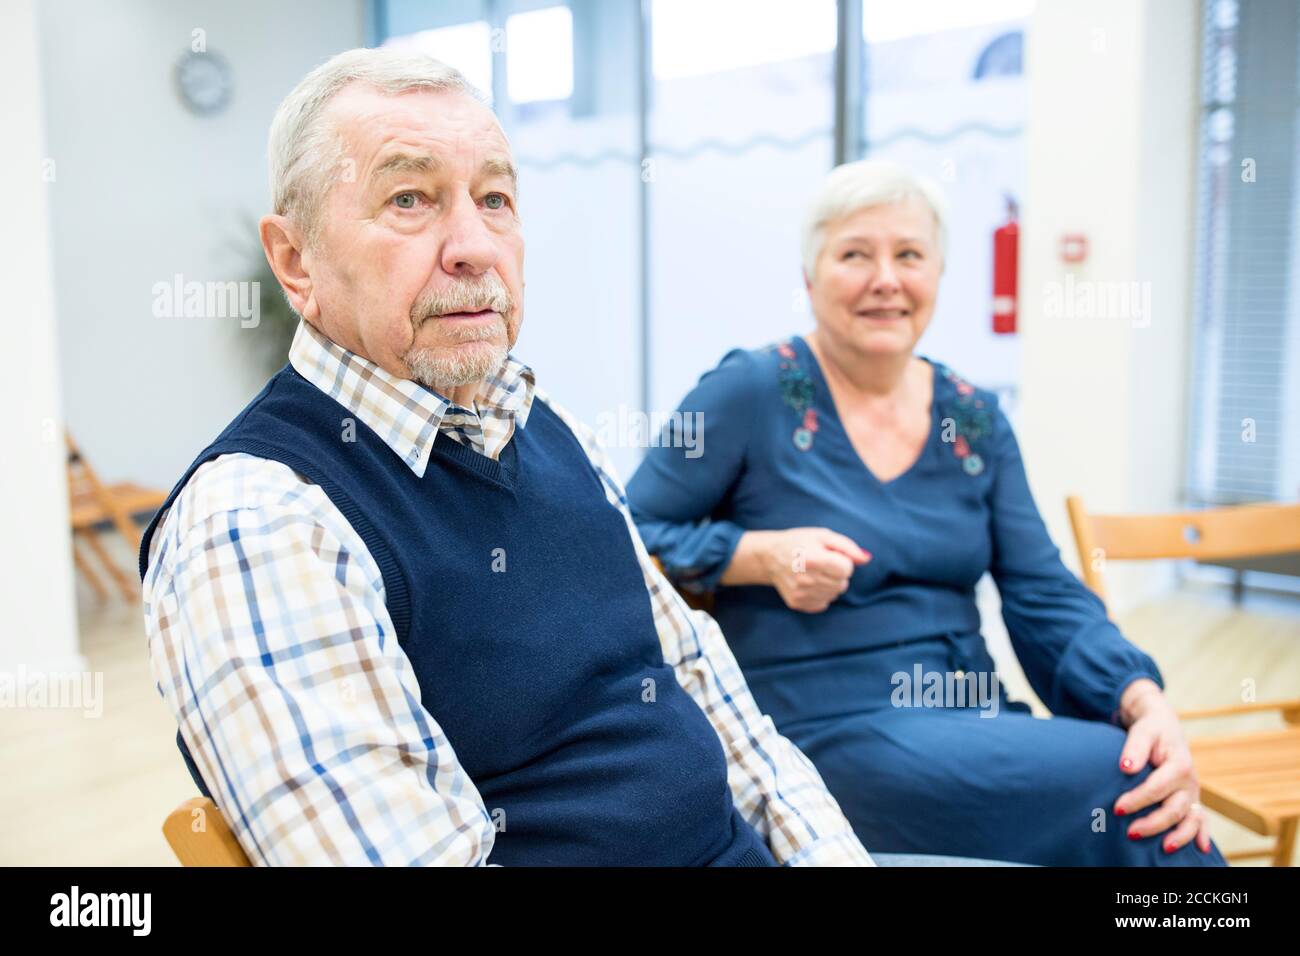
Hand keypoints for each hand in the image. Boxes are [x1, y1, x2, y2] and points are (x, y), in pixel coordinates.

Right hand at [755, 527, 870, 613]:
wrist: (770, 556)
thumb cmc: (799, 543)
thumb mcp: (823, 536)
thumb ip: (847, 547)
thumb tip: (866, 559)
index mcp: (813, 559)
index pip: (847, 570)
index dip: (843, 561)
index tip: (831, 556)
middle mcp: (806, 579)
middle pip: (842, 584)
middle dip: (837, 574)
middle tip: (822, 565)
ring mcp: (800, 593)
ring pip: (834, 595)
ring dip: (830, 584)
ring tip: (815, 573)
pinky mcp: (797, 603)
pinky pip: (823, 604)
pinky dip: (821, 594)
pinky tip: (810, 583)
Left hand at [1113, 679, 1212, 854]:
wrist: (1164, 725)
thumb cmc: (1151, 729)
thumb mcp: (1143, 731)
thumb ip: (1135, 748)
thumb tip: (1126, 767)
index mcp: (1179, 764)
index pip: (1157, 788)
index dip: (1138, 800)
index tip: (1118, 808)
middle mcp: (1189, 781)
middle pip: (1175, 809)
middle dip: (1154, 823)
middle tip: (1130, 832)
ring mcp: (1192, 792)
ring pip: (1191, 819)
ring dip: (1179, 836)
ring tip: (1165, 848)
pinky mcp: (1192, 799)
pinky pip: (1201, 820)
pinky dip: (1202, 835)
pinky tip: (1200, 850)